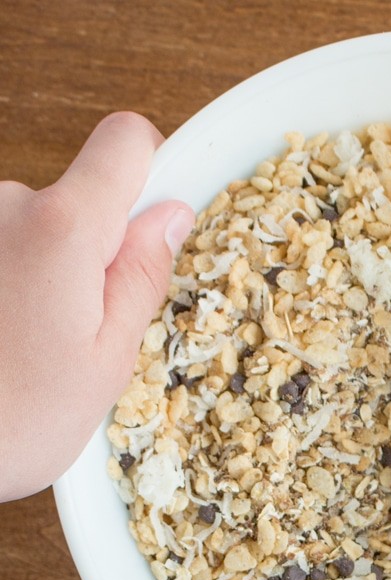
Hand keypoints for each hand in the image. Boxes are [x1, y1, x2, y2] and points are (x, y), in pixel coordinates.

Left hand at [0, 111, 193, 501]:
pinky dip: (13, 282)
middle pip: (78, 194)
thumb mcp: (107, 361)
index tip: (156, 223)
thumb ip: (141, 276)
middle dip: (96, 250)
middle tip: (83, 327)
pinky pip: (4, 248)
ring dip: (47, 273)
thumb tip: (169, 219)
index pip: (126, 141)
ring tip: (31, 345)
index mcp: (60, 229)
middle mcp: (3, 208)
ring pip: (36, 227)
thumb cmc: (11, 423)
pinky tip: (4, 338)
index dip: (153, 172)